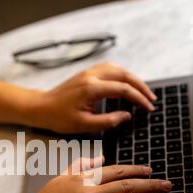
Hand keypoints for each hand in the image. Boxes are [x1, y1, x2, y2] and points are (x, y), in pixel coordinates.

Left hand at [34, 62, 156, 133]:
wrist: (41, 107)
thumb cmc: (59, 117)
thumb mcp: (84, 125)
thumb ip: (108, 121)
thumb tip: (126, 115)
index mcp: (91, 88)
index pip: (123, 89)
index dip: (139, 99)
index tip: (148, 108)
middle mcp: (91, 76)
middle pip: (124, 74)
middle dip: (141, 86)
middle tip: (151, 98)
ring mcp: (88, 72)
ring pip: (118, 68)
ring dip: (133, 78)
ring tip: (142, 91)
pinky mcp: (86, 73)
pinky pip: (109, 68)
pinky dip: (122, 74)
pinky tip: (126, 82)